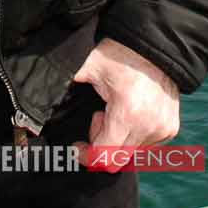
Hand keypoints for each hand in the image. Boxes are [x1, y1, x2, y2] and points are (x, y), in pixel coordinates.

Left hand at [71, 37, 180, 171]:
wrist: (155, 47)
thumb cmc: (120, 55)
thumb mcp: (89, 65)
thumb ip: (64, 79)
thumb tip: (37, 88)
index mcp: (127, 114)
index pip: (103, 157)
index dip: (86, 156)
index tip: (77, 145)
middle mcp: (148, 127)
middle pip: (116, 160)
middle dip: (100, 145)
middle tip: (98, 118)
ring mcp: (162, 129)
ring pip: (130, 154)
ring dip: (117, 139)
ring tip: (114, 111)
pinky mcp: (170, 129)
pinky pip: (145, 146)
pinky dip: (132, 135)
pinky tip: (130, 112)